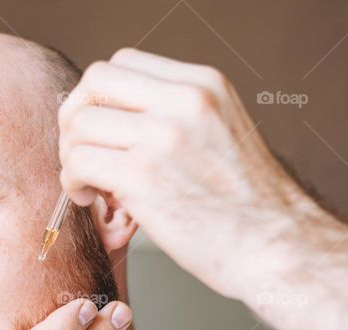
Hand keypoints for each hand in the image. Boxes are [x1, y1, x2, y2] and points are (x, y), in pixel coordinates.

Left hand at [58, 48, 328, 300]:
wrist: (276, 248)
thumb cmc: (247, 208)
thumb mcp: (221, 134)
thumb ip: (174, 117)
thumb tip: (113, 122)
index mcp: (204, 85)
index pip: (123, 63)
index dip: (99, 96)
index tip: (101, 129)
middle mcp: (184, 101)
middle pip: (95, 82)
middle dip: (75, 116)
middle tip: (81, 151)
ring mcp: (163, 136)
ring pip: (80, 123)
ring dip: (71, 155)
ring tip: (89, 183)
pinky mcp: (144, 177)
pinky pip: (80, 162)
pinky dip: (73, 181)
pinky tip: (89, 198)